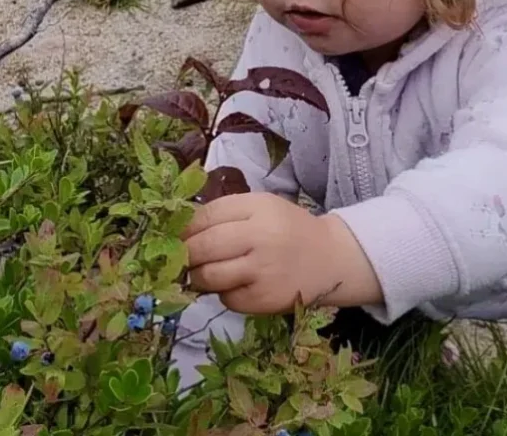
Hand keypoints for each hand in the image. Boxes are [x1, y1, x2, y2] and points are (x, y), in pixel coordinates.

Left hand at [182, 192, 382, 313]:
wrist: (330, 259)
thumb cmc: (287, 230)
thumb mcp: (261, 207)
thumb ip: (224, 213)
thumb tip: (180, 231)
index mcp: (258, 208)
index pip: (206, 217)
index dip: (185, 229)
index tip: (176, 236)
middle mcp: (261, 238)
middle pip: (202, 248)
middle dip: (186, 254)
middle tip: (184, 258)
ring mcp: (263, 272)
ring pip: (209, 277)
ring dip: (199, 277)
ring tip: (207, 272)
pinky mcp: (265, 300)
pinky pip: (227, 299)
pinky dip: (224, 293)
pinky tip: (237, 284)